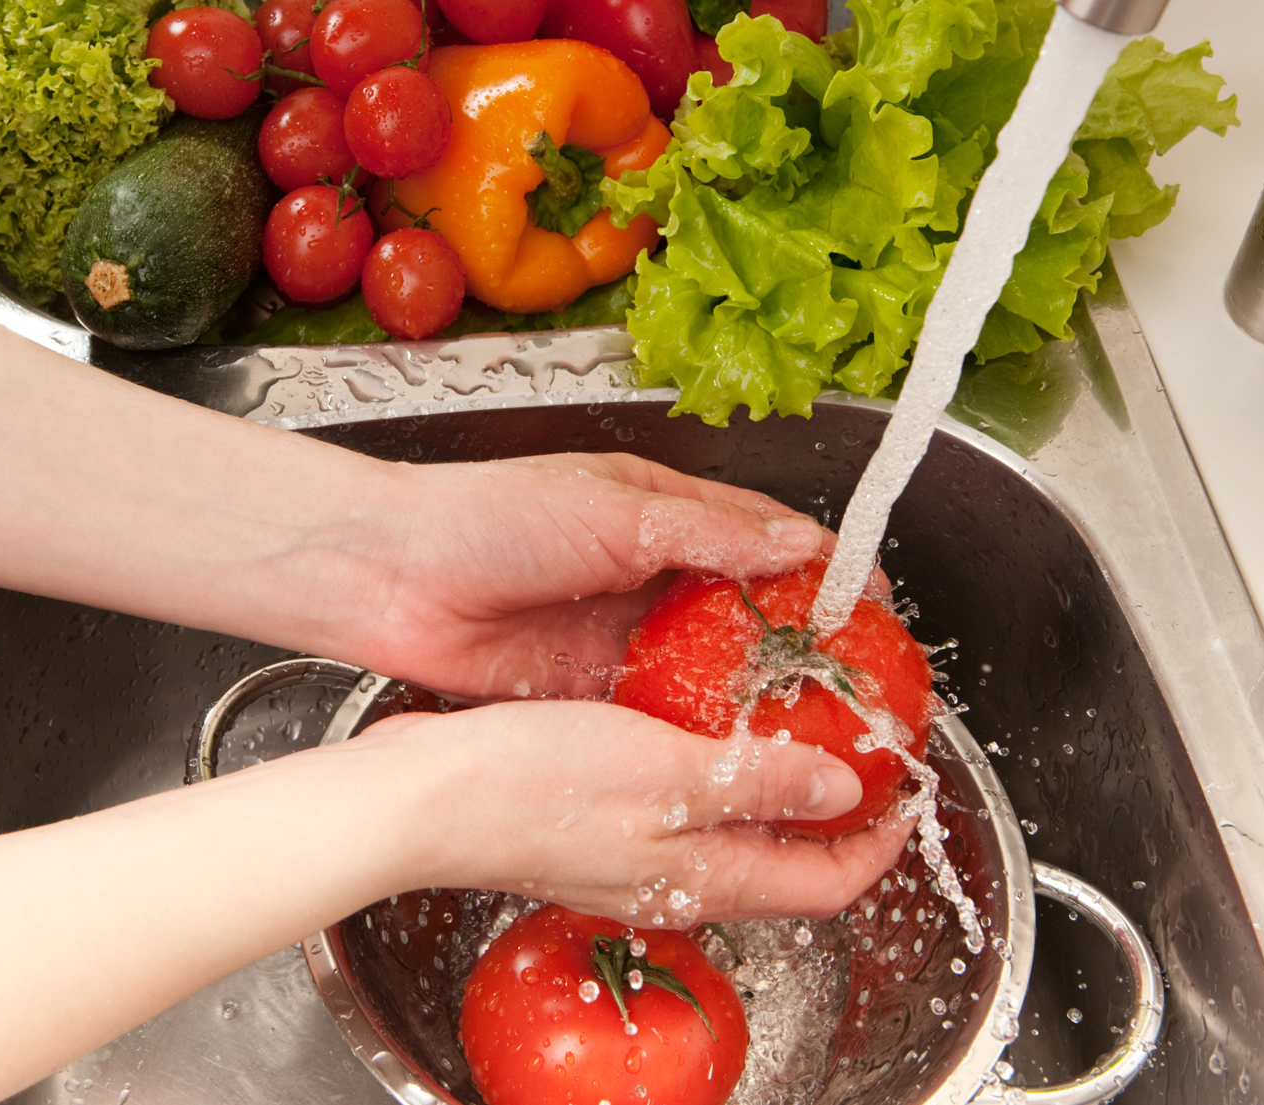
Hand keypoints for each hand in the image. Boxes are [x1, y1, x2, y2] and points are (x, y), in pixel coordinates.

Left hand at [315, 452, 835, 698]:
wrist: (389, 576)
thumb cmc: (489, 516)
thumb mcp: (613, 511)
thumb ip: (707, 533)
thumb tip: (798, 548)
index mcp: (661, 510)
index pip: (765, 535)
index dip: (823, 567)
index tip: (874, 604)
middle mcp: (650, 571)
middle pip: (746, 608)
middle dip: (801, 642)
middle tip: (854, 684)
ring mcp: (622, 632)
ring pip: (708, 666)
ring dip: (754, 693)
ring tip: (812, 728)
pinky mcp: (590, 685)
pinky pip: (659, 710)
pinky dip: (697, 730)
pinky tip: (735, 754)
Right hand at [332, 698, 916, 922]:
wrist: (422, 798)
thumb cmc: (530, 787)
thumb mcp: (667, 773)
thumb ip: (761, 782)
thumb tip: (845, 792)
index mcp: (705, 875)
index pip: (828, 881)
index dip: (880, 841)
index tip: (909, 788)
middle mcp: (678, 877)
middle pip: (789, 858)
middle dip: (839, 810)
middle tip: (862, 742)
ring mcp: (636, 854)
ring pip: (738, 830)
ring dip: (779, 782)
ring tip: (797, 716)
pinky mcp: (599, 824)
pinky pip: (685, 804)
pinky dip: (718, 767)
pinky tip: (704, 713)